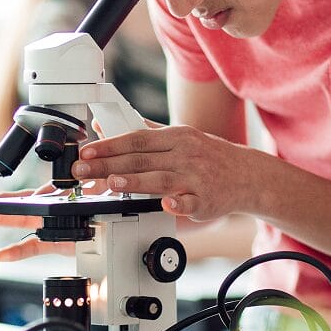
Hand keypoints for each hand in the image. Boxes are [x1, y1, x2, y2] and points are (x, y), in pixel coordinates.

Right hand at [0, 183, 102, 261]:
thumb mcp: (103, 191)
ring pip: (24, 221)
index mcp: (66, 192)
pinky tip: (1, 254)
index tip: (34, 197)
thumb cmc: (111, 206)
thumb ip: (93, 183)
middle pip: (25, 203)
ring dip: (2, 220)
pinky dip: (17, 251)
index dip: (37, 195)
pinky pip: (33, 246)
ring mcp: (53, 224)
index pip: (46, 191)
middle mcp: (56, 206)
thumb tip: (80, 179)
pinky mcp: (55, 241)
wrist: (118, 227)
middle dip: (2, 204)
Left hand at [71, 125, 250, 221]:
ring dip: (135, 181)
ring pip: (161, 179)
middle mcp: (185, 155)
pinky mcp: (206, 200)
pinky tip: (166, 204)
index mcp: (176, 137)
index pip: (136, 139)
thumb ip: (146, 133)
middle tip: (83, 170)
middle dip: (108, 164)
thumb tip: (109, 126)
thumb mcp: (181, 137)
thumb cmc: (209, 157)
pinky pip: (190, 202)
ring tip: (112, 182)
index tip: (87, 152)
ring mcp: (196, 178)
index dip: (109, 145)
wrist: (248, 175)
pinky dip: (178, 203)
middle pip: (141, 159)